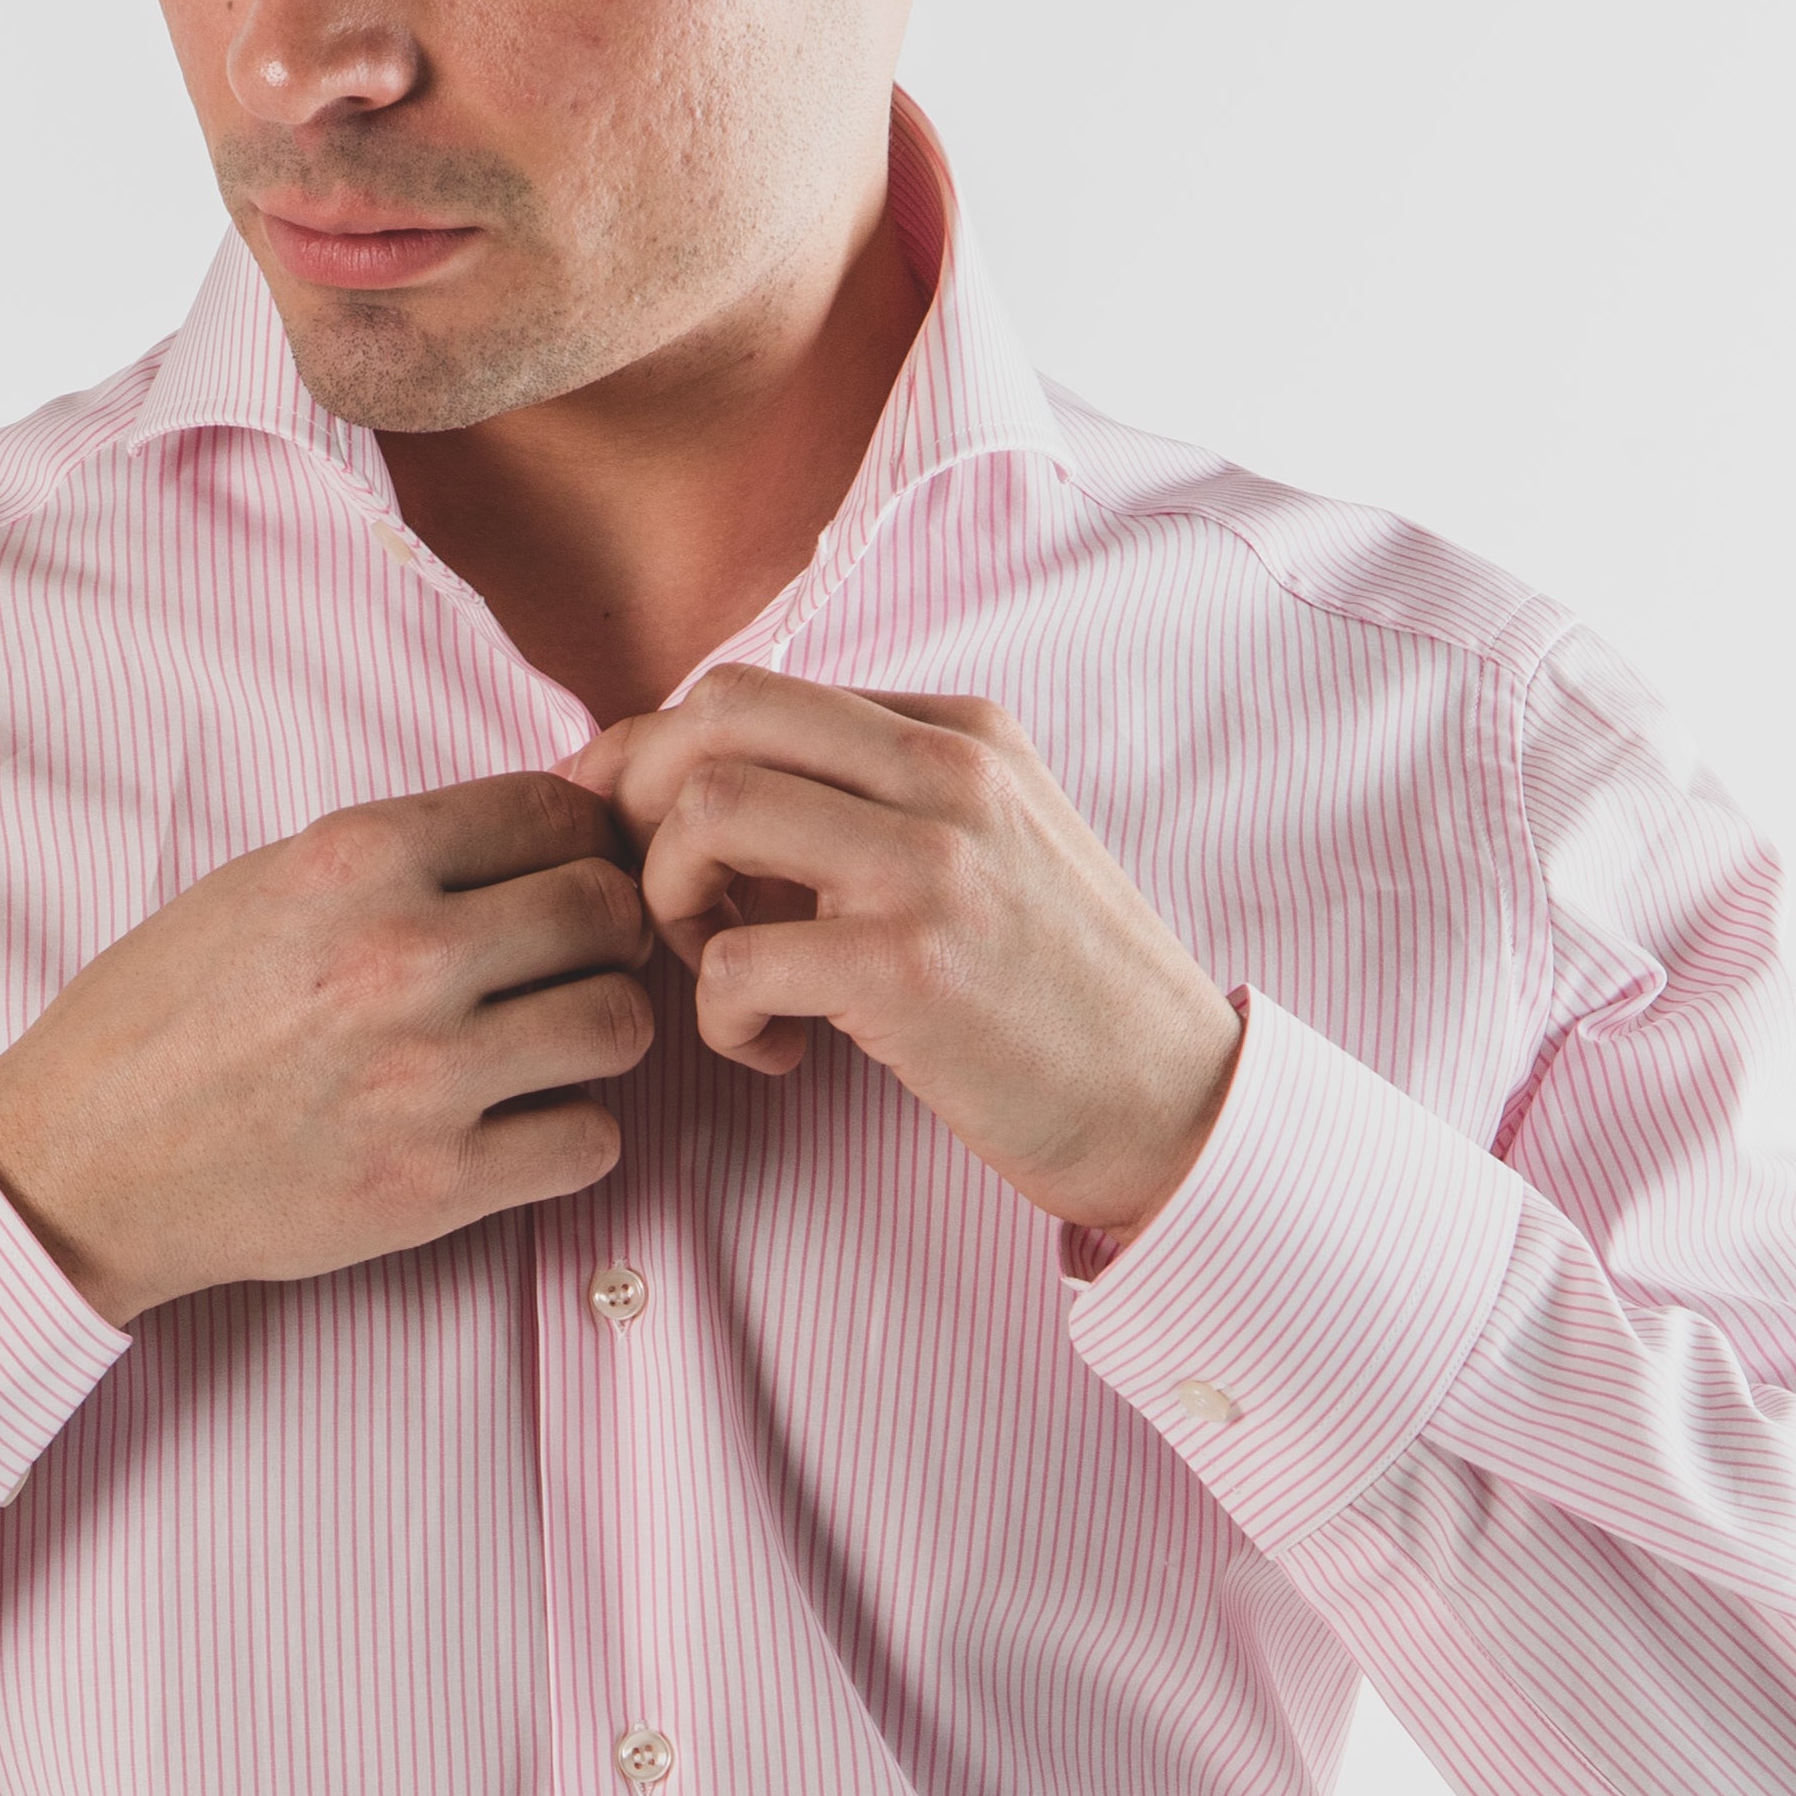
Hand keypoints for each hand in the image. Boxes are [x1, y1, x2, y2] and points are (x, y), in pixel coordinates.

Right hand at [0, 772, 654, 1321]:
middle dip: (607, 932)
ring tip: (546, 1046)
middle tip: (572, 962)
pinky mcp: (436, 1186)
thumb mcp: (265, 883)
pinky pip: (592, 1142)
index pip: (555, 810)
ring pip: (621, 1025)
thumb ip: (402, 856)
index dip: (579, 840)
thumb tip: (544, 833)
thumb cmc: (166, 1017)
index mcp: (357, 858)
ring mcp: (425, 1076)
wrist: (84, 1163)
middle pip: (606, 910)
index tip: (565, 873)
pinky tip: (518, 1126)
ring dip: (599, 1033)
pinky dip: (571, 1135)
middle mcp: (401, 956)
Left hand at [575, 666, 1241, 1241]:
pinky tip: (777, 1054)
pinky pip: (731, 962)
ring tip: (723, 971)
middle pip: (711, 722)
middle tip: (660, 902)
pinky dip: (720, 1021)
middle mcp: (949, 773)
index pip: (746, 692)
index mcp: (959, 731)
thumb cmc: (1058, 993)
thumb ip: (871, 801)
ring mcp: (932, 864)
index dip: (652, 760)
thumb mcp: (988, 848)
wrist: (1173, 1103)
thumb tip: (696, 785)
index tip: (621, 832)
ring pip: (707, 814)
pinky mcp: (909, 969)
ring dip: (674, 904)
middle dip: (642, 810)